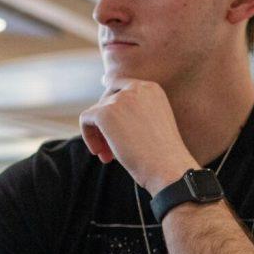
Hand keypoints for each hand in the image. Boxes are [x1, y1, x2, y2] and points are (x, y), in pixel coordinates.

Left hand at [78, 80, 197, 194]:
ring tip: (108, 156)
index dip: (110, 106)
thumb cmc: (162, 154)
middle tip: (110, 150)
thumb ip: (132, 112)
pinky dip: (89, 137)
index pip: (120, 86)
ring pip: (95, 112)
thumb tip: (101, 110)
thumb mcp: (151, 123)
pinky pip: (86, 120)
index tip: (107, 122)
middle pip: (106, 100)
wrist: (167, 167)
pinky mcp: (105, 113)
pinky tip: (101, 154)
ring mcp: (120, 99)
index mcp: (151, 88)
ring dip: (99, 135)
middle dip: (105, 126)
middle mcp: (136, 88)